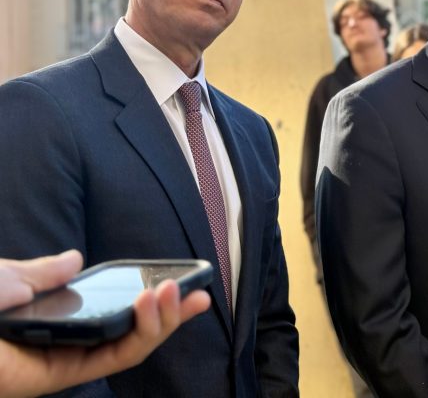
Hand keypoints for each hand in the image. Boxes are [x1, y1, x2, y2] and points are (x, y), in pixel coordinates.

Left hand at [0, 250, 210, 397]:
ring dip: (162, 321)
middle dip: (170, 313)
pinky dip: (139, 335)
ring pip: (129, 347)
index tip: (174, 280)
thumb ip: (43, 272)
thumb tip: (76, 259)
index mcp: (54, 316)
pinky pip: (109, 359)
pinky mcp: (55, 376)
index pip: (113, 308)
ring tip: (178, 294)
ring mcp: (62, 359)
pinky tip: (152, 306)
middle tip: (200, 292)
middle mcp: (64, 340)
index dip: (147, 296)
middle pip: (130, 330)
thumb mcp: (6, 277)